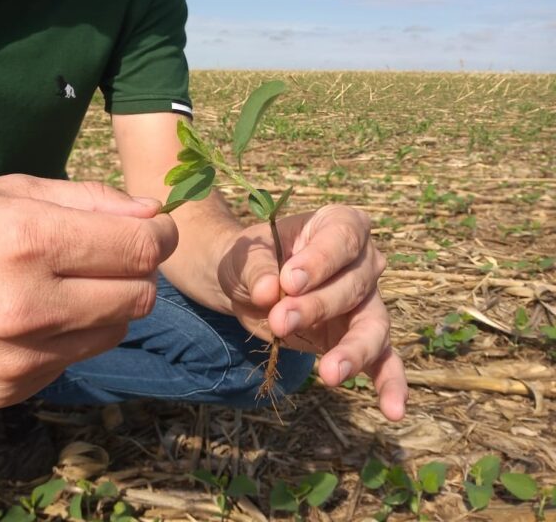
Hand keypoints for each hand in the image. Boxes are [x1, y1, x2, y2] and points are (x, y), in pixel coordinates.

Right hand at [0, 175, 176, 406]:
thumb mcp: (14, 189)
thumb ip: (93, 200)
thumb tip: (155, 214)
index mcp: (26, 242)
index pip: (138, 251)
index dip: (159, 236)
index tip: (155, 230)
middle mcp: (25, 308)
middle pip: (139, 297)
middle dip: (136, 271)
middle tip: (110, 255)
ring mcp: (17, 359)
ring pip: (115, 332)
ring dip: (108, 305)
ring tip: (68, 284)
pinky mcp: (8, 390)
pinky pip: (76, 359)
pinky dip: (72, 335)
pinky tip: (36, 317)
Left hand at [217, 204, 406, 420]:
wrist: (242, 286)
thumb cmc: (247, 260)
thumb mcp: (241, 256)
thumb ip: (256, 268)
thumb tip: (269, 291)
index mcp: (339, 225)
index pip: (343, 237)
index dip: (321, 260)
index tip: (289, 279)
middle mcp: (362, 261)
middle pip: (355, 285)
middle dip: (317, 306)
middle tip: (279, 318)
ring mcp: (365, 302)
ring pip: (373, 326)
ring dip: (352, 351)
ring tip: (329, 374)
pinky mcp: (357, 338)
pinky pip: (383, 361)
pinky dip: (390, 384)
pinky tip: (393, 410)